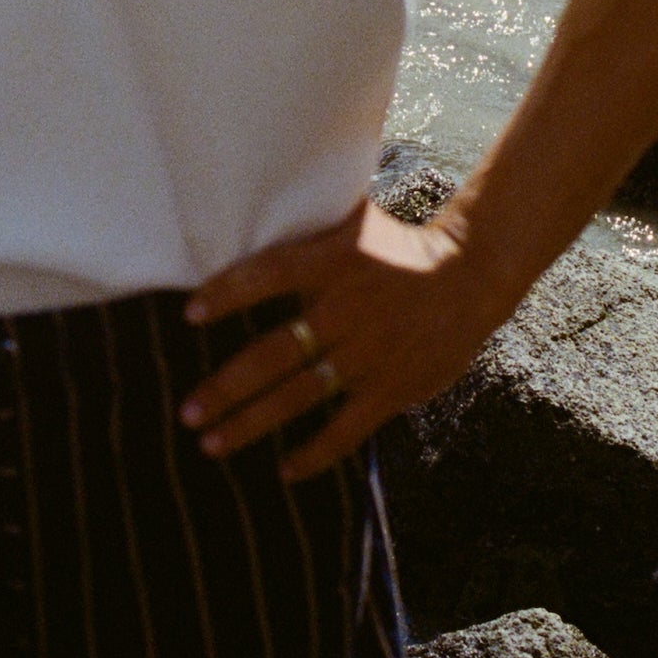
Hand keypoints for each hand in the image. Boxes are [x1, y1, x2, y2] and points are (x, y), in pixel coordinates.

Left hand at [178, 198, 501, 482]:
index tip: (189, 315)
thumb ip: (307, 216)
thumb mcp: (353, 220)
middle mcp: (345, 310)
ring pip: (299, 395)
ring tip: (211, 443)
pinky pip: (347, 428)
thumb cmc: (397, 245)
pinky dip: (315, 452)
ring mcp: (368, 354)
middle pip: (273, 353)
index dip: (227, 293)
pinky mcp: (393, 388)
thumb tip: (257, 187)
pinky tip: (284, 470)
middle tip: (186, 412)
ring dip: (252, 423)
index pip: (267, 275)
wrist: (471, 276)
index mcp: (330, 263)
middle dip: (226, 387)